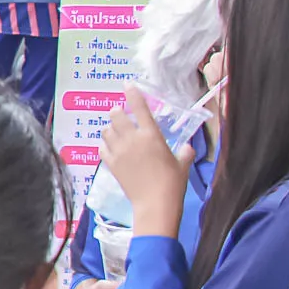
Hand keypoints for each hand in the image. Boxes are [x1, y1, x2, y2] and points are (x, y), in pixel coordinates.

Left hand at [100, 88, 190, 238]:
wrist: (155, 204)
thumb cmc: (173, 183)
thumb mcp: (183, 164)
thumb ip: (184, 152)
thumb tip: (187, 147)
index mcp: (152, 135)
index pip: (139, 108)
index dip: (132, 93)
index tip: (127, 85)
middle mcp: (132, 139)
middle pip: (116, 115)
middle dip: (118, 112)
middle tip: (122, 116)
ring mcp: (118, 151)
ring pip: (106, 130)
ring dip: (110, 128)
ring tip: (116, 132)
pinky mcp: (110, 164)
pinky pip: (101, 147)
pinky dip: (105, 145)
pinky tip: (110, 148)